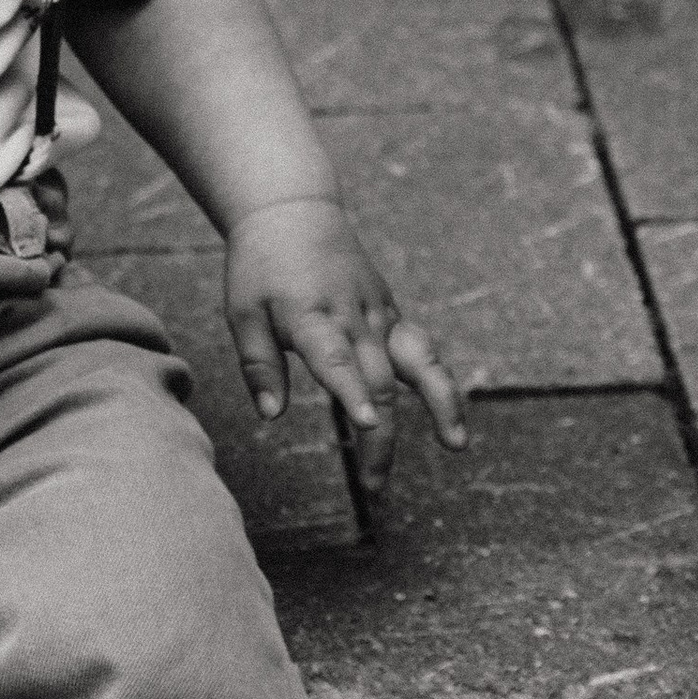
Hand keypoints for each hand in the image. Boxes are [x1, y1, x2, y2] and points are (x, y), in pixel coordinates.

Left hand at [224, 195, 465, 492]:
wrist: (293, 211)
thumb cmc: (259, 265)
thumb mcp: (241, 311)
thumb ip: (258, 364)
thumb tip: (271, 415)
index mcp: (310, 317)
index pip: (335, 359)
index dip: (354, 391)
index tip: (369, 422)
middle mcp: (352, 318)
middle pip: (378, 379)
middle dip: (381, 435)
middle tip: (374, 487)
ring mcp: (379, 314)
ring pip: (419, 360)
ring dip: (440, 403)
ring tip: (456, 444)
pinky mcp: (391, 314)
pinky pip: (423, 350)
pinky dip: (440, 384)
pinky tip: (451, 421)